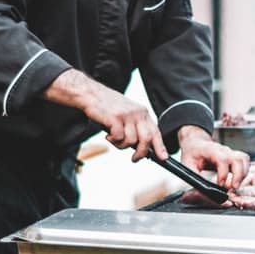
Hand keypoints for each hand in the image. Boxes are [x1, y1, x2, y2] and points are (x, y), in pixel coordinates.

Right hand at [44, 70, 166, 160]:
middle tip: (135, 159)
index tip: (163, 157)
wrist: (91, 94)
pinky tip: (108, 135)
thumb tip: (143, 148)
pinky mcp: (115, 118)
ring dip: (121, 146)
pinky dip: (113, 141)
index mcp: (142, 112)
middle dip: (141, 153)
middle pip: (147, 139)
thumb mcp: (128, 113)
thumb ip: (136, 127)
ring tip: (114, 139)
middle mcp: (137, 113)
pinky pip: (119, 138)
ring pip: (131, 141)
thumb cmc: (108, 106)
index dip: (160, 146)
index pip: (155, 132)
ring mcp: (127, 115)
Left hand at [177, 125, 249, 189]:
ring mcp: (230, 152)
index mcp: (210, 150)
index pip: (222, 159)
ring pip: (243, 160)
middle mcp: (223, 150)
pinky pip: (245, 161)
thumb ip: (195, 178)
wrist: (195, 144)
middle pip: (237, 159)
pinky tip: (238, 180)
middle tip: (233, 188)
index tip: (220, 184)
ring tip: (235, 186)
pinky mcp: (234, 156)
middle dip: (238, 175)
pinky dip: (244, 171)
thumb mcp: (187, 165)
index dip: (223, 173)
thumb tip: (204, 190)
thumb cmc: (192, 154)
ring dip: (243, 174)